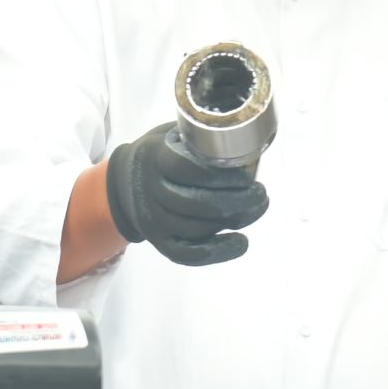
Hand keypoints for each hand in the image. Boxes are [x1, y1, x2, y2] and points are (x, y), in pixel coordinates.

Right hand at [104, 118, 269, 266]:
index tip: (248, 177)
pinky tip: (241, 243)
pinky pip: (187, 254)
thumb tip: (244, 137)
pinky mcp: (159, 242)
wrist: (126, 182)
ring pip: (196, 228)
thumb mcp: (174, 134)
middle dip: (237, 201)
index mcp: (154, 158)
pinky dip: (217, 252)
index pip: (187, 169)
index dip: (221, 176)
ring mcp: (153, 220)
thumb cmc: (163, 155)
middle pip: (196, 203)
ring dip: (233, 221)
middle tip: (261, 194)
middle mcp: (150, 192)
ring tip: (258, 208)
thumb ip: (200, 137)